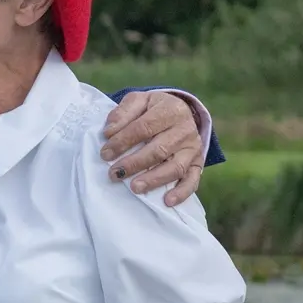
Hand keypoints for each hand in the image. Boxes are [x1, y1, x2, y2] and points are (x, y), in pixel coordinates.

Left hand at [100, 91, 203, 206]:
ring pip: (176, 167)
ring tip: (134, 188)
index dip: (123, 141)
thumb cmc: (153, 109)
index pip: (144, 127)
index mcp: (170, 110)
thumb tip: (109, 132)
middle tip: (115, 174)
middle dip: (135, 163)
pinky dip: (181, 192)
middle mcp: (185, 129)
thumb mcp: (138, 100)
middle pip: (159, 149)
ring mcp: (193, 148)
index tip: (105, 154)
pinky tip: (167, 201)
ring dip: (154, 179)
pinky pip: (192, 180)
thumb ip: (123, 112)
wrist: (179, 112)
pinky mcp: (197, 163)